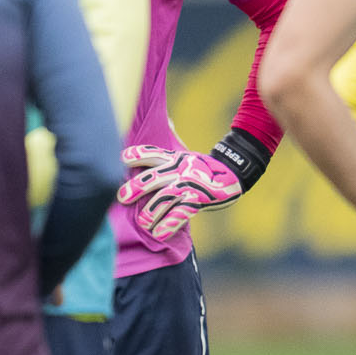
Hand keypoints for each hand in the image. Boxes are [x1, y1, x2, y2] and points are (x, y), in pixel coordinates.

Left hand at [117, 142, 248, 240]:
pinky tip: (159, 234)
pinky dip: (169, 224)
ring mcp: (189, 185)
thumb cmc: (204, 167)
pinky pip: (180, 214)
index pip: (150, 154)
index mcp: (173, 159)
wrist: (235, 173)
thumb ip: (172, 142)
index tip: (120, 160)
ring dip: (150, 212)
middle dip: (135, 188)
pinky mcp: (198, 200)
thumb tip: (165, 120)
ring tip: (142, 223)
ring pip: (164, 198)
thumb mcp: (186, 154)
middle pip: (152, 178)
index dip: (134, 156)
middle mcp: (179, 170)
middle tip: (121, 198)